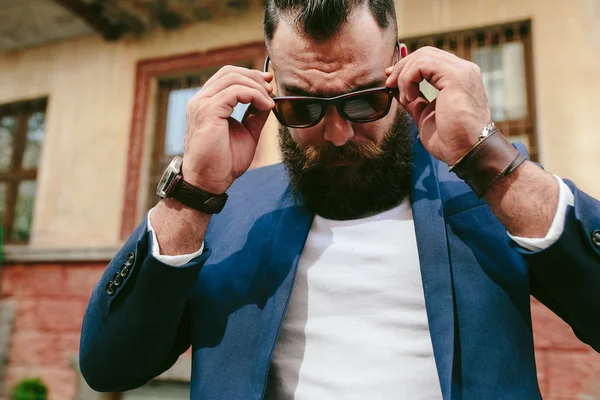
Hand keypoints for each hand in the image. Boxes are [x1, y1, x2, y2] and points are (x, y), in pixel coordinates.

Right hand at [182, 66, 274, 193]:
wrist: (210, 182)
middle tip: (271, 91)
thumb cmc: (224, 162)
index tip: (269, 85)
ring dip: (257, 87)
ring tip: (269, 101)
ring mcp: (201, 104)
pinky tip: (265, 106)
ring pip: (233, 78)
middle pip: (230, 72)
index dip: (250, 76)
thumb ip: (255, 114)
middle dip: (255, 78)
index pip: (227, 76)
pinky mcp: (207, 111)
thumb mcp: (247, 132)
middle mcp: (201, 100)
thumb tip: (268, 99)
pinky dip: (254, 95)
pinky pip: (235, 91)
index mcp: (207, 103)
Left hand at [385, 46, 491, 164]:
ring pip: (422, 56)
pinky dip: (409, 79)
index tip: (391, 80)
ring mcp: (462, 71)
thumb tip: (395, 89)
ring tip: (405, 98)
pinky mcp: (456, 76)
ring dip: (404, 75)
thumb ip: (414, 99)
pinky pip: (423, 64)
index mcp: (458, 78)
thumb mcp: (424, 114)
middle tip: (390, 85)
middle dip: (402, 67)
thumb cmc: (451, 140)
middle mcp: (463, 70)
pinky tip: (410, 97)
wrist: (467, 152)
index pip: (429, 59)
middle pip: (425, 53)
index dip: (407, 66)